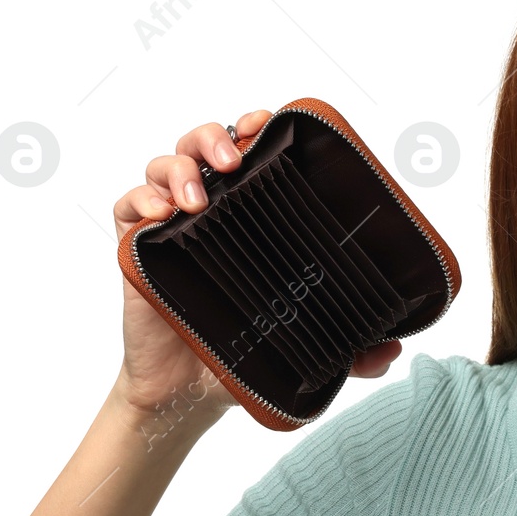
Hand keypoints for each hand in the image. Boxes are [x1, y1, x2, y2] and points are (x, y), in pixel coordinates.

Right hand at [113, 109, 402, 428]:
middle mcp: (210, 211)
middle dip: (215, 138)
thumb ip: (349, 351)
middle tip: (233, 161)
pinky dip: (140, 200)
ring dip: (179, 169)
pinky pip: (127, 207)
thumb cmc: (241, 353)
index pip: (250, 154)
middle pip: (203, 145)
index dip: (254, 128)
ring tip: (196, 199)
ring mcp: (170, 226)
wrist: (190, 392)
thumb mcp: (301, 346)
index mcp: (251, 218)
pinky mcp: (137, 249)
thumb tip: (388, 352)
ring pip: (165, 166)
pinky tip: (159, 215)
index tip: (266, 123)